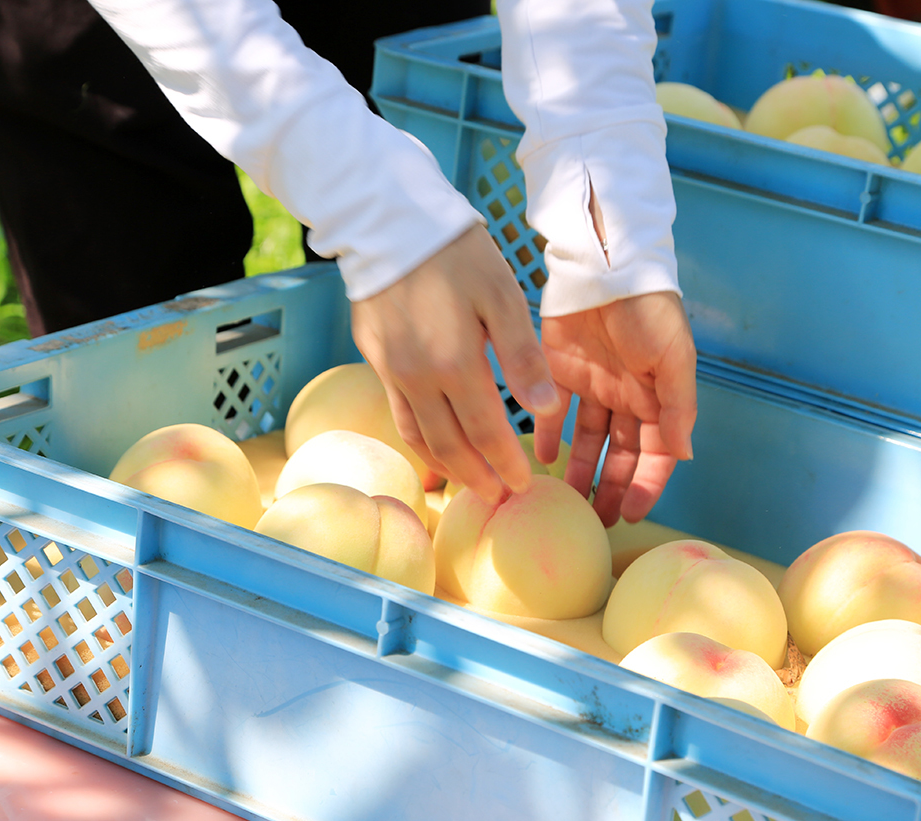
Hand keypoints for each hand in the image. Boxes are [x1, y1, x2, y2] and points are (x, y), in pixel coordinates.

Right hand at [350, 224, 560, 504]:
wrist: (385, 222)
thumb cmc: (454, 252)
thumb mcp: (501, 296)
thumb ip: (522, 356)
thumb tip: (546, 409)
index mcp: (454, 365)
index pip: (485, 433)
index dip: (505, 464)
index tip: (523, 486)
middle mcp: (417, 379)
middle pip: (449, 447)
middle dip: (477, 478)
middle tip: (499, 499)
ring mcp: (391, 372)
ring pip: (418, 437)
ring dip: (446, 467)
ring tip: (469, 483)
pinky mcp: (374, 360)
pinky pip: (398, 415)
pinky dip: (418, 440)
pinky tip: (434, 445)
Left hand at [535, 291, 696, 526]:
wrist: (605, 265)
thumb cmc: (648, 309)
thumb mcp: (673, 357)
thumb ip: (678, 407)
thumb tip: (683, 455)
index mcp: (657, 396)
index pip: (655, 453)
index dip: (646, 485)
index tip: (631, 514)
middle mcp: (625, 396)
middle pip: (619, 453)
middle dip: (611, 487)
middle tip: (596, 520)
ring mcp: (591, 385)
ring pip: (586, 439)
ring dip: (578, 469)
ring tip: (567, 500)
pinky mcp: (557, 370)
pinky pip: (551, 413)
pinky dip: (546, 436)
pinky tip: (541, 459)